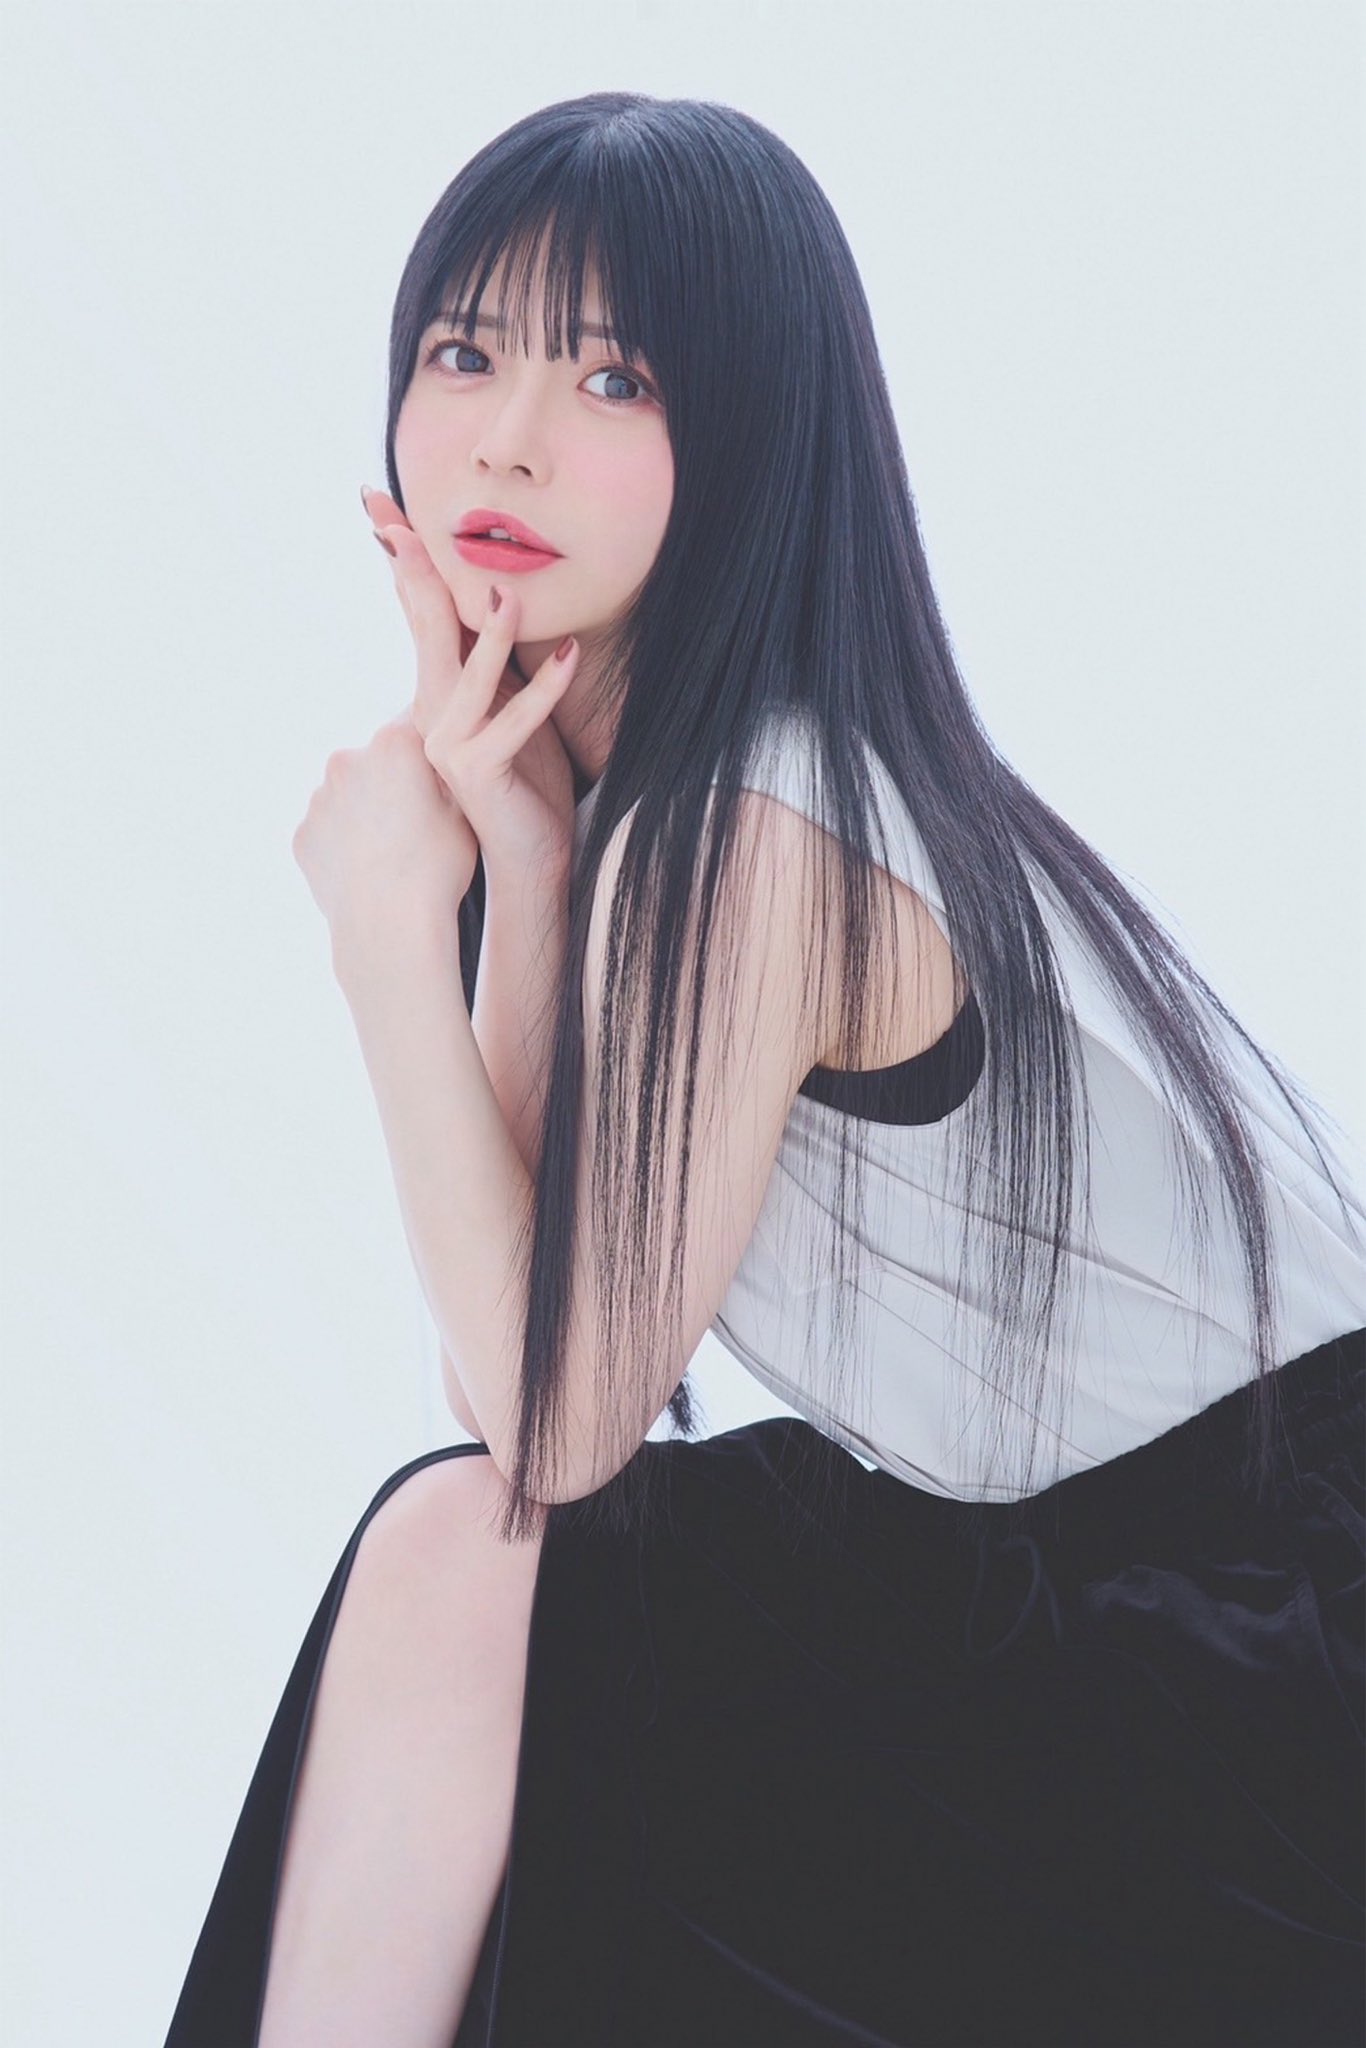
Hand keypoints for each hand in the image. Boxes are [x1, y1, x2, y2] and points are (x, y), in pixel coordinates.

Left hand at [291, 706, 475, 948]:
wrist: (388, 929)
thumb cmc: (438, 871)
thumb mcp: (465, 813)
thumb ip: (451, 772)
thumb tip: (446, 752)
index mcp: (393, 745)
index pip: (417, 719)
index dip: (435, 739)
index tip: (444, 760)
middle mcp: (347, 760)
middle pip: (378, 757)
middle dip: (396, 777)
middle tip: (421, 818)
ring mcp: (319, 799)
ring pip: (350, 793)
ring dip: (369, 809)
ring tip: (394, 850)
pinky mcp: (303, 834)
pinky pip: (330, 828)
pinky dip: (347, 840)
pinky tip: (370, 867)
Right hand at [361, 485, 579, 886]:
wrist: (531, 852)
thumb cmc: (527, 774)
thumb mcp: (509, 699)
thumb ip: (492, 655)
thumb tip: (494, 593)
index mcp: (438, 685)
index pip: (416, 607)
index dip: (400, 556)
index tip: (379, 503)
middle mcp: (433, 708)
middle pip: (424, 626)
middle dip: (415, 570)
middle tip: (401, 519)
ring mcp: (449, 742)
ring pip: (468, 674)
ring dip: (492, 633)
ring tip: (509, 593)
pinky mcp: (479, 770)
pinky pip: (516, 722)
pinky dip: (547, 689)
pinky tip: (571, 656)